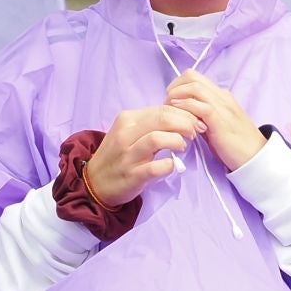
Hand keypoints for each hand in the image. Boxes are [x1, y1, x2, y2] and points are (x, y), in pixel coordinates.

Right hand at [83, 107, 201, 206]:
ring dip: (178, 140)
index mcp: (127, 119)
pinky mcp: (132, 175)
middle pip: (163, 118)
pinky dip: (169, 165)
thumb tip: (181, 116)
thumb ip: (151, 123)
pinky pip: (155, 167)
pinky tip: (173, 165)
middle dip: (186, 123)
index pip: (163, 108)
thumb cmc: (117, 155)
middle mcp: (126, 134)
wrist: (95, 182)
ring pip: (158, 138)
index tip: (196, 121)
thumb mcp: (129, 132)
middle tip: (195, 132)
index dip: (185, 113)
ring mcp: (128, 155)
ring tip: (183, 146)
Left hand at [164, 71, 266, 172]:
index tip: (170, 98)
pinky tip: (178, 115)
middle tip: (166, 103)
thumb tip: (183, 114)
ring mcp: (222, 107)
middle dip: (174, 86)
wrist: (255, 156)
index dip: (178, 84)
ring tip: (169, 109)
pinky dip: (185, 107)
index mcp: (221, 96)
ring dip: (176, 95)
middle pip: (192, 77)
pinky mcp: (220, 120)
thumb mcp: (216, 125)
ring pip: (195, 87)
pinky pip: (200, 106)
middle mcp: (221, 97)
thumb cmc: (236, 144)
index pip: (195, 78)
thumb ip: (202, 117)